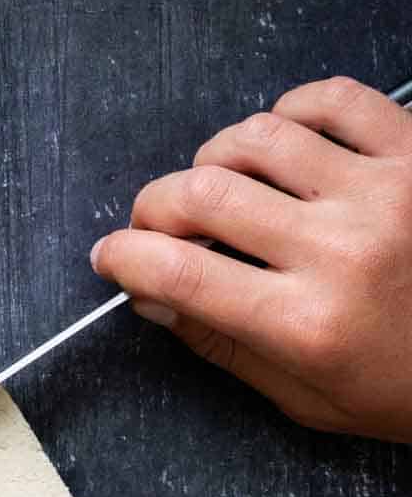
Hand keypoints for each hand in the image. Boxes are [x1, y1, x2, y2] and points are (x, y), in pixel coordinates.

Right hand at [89, 77, 411, 441]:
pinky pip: (332, 99)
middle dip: (154, 207)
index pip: (176, 270)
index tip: (112, 255)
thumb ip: (225, 346)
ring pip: (255, 137)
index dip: (123, 256)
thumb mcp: (311, 397)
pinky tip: (287, 144)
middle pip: (201, 194)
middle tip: (157, 223)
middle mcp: (342, 251)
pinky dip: (292, 111)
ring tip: (225, 187)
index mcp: (309, 324)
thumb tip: (152, 296)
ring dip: (217, 159)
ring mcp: (384, 192)